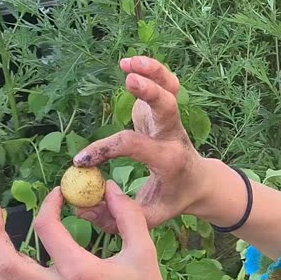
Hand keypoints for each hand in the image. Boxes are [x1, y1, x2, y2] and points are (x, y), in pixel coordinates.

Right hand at [72, 57, 209, 232]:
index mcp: (168, 160)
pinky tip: (129, 63)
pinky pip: (166, 84)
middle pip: (167, 108)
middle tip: (129, 80)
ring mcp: (172, 119)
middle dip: (150, 93)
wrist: (199, 182)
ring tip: (127, 63)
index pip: (133, 147)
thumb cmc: (170, 199)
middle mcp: (173, 135)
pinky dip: (152, 70)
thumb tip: (80, 207)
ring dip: (152, 71)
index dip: (104, 150)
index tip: (81, 161)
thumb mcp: (148, 216)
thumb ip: (116, 215)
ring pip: (170, 89)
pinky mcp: (168, 109)